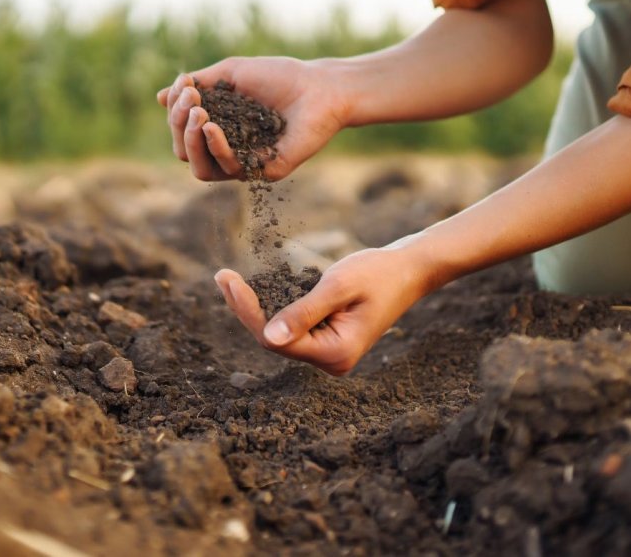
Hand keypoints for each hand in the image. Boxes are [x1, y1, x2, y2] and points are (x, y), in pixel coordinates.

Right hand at [156, 56, 348, 180]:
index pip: (182, 131)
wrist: (320, 87)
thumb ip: (197, 85)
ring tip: (198, 114)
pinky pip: (228, 169)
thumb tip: (160, 97)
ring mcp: (245, 163)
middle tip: (191, 101)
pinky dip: (215, 148)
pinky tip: (212, 127)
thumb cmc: (279, 77)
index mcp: (218, 127)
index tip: (186, 85)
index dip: (175, 111)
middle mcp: (228, 149)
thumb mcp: (231, 73)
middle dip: (178, 125)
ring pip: (200, 169)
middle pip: (185, 152)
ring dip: (190, 141)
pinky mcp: (263, 172)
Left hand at [214, 245, 429, 375]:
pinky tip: (253, 289)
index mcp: (335, 354)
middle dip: (246, 308)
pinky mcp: (326, 339)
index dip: (248, 311)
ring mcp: (328, 353)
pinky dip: (273, 306)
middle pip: (274, 339)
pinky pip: (291, 327)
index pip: (276, 339)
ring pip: (279, 334)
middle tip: (222, 276)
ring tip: (229, 280)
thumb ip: (304, 312)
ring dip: (256, 307)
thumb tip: (268, 337)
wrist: (408, 270)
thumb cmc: (378, 273)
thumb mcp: (338, 286)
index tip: (228, 280)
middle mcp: (330, 361)